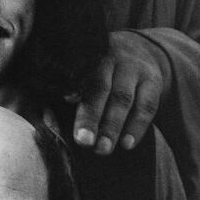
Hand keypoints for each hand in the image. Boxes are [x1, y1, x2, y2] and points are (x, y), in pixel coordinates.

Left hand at [72, 30, 169, 154]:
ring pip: (123, 98)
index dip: (72, 94)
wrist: (142, 49)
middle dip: (91, 117)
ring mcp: (134, 68)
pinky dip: (137, 126)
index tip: (64, 108)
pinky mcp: (153, 80)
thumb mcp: (85, 68)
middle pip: (100, 88)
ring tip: (103, 149)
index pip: (79, 77)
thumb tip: (46, 115)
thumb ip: (69, 87)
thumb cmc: (100, 69)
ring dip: (112, 126)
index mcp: (88, 55)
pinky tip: (127, 144)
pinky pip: (147, 105)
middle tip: (84, 142)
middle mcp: (111, 57)